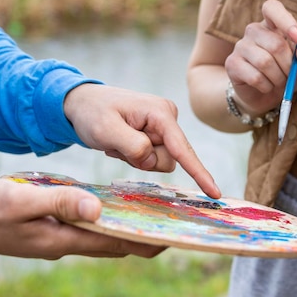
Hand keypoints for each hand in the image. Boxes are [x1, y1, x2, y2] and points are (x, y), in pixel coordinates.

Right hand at [0, 179, 164, 258]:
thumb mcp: (23, 200)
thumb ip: (59, 202)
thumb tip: (97, 208)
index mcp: (62, 238)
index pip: (113, 244)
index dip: (143, 242)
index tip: (170, 237)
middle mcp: (65, 242)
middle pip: (112, 243)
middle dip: (141, 235)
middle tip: (168, 221)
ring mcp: (58, 237)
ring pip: (100, 236)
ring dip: (124, 227)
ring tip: (148, 212)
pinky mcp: (51, 228)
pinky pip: (86, 227)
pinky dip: (104, 219)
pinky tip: (113, 206)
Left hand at [63, 84, 220, 198]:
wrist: (81, 104)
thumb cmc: (92, 112)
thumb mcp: (106, 130)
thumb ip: (133, 146)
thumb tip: (152, 159)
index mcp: (160, 113)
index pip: (183, 149)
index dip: (199, 172)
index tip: (214, 193)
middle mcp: (167, 118)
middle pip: (168, 159)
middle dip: (142, 160)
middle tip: (117, 145)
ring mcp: (162, 127)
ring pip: (159, 161)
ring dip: (135, 158)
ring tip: (116, 141)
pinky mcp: (156, 134)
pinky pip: (151, 158)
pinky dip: (133, 156)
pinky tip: (119, 142)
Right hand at [224, 0, 296, 114]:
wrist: (265, 96)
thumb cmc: (287, 74)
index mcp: (272, 24)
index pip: (272, 8)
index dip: (286, 21)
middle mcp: (254, 30)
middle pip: (276, 44)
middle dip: (289, 66)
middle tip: (291, 76)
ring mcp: (241, 46)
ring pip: (265, 62)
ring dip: (278, 78)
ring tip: (279, 82)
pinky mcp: (232, 63)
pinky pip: (255, 77)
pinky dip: (267, 87)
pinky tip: (266, 86)